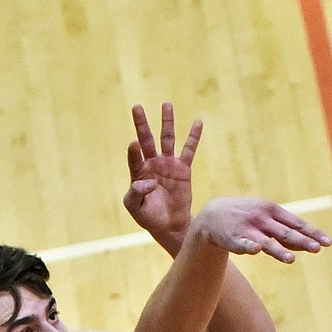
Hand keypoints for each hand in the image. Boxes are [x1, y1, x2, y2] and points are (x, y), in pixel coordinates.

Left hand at [123, 102, 202, 248]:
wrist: (170, 226)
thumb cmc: (149, 217)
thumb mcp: (135, 208)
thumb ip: (136, 193)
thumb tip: (146, 181)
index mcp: (138, 172)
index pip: (134, 157)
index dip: (134, 152)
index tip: (134, 145)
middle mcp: (152, 163)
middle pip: (146, 139)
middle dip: (141, 123)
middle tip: (136, 107)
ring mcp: (168, 164)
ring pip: (167, 139)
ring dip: (166, 122)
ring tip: (166, 104)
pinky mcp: (183, 169)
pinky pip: (189, 150)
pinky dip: (193, 137)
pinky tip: (198, 122)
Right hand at [194, 198, 331, 264]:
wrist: (214, 214)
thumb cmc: (248, 217)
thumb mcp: (268, 218)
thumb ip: (287, 232)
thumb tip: (311, 243)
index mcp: (273, 210)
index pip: (296, 223)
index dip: (312, 233)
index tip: (327, 243)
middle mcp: (262, 218)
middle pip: (286, 232)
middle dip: (302, 241)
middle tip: (317, 249)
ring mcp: (248, 229)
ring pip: (266, 241)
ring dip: (278, 250)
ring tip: (290, 259)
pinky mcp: (234, 239)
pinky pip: (243, 245)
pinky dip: (249, 247)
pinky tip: (256, 250)